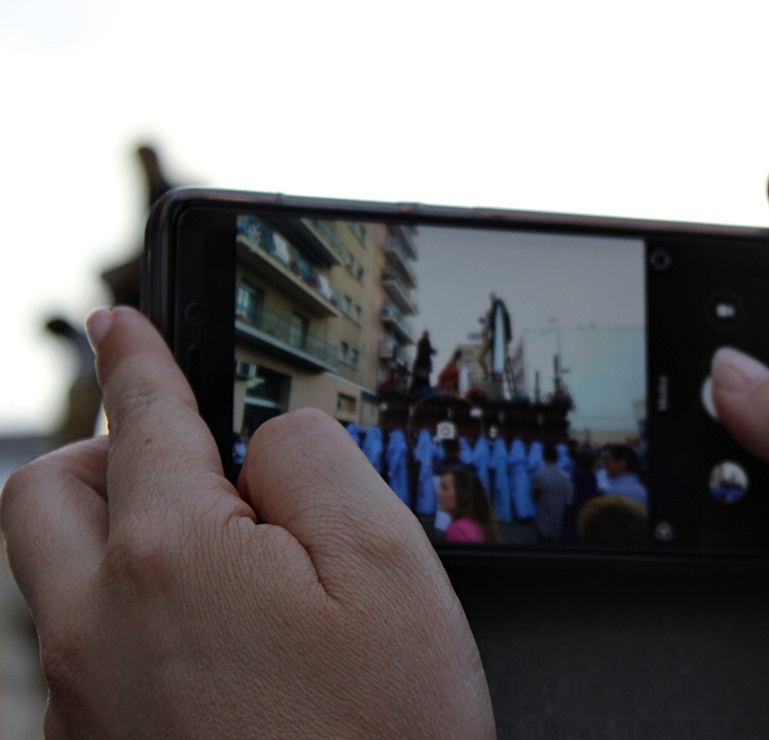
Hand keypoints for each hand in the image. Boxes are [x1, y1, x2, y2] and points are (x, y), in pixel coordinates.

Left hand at [1, 307, 493, 737]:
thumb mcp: (390, 567)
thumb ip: (318, 464)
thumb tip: (269, 437)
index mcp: (171, 559)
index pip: (140, 420)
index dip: (138, 356)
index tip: (122, 318)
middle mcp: (97, 628)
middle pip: (45, 495)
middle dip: (96, 450)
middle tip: (165, 451)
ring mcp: (83, 703)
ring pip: (51, 577)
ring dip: (105, 531)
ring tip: (199, 550)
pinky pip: (75, 651)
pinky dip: (121, 611)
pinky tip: (203, 643)